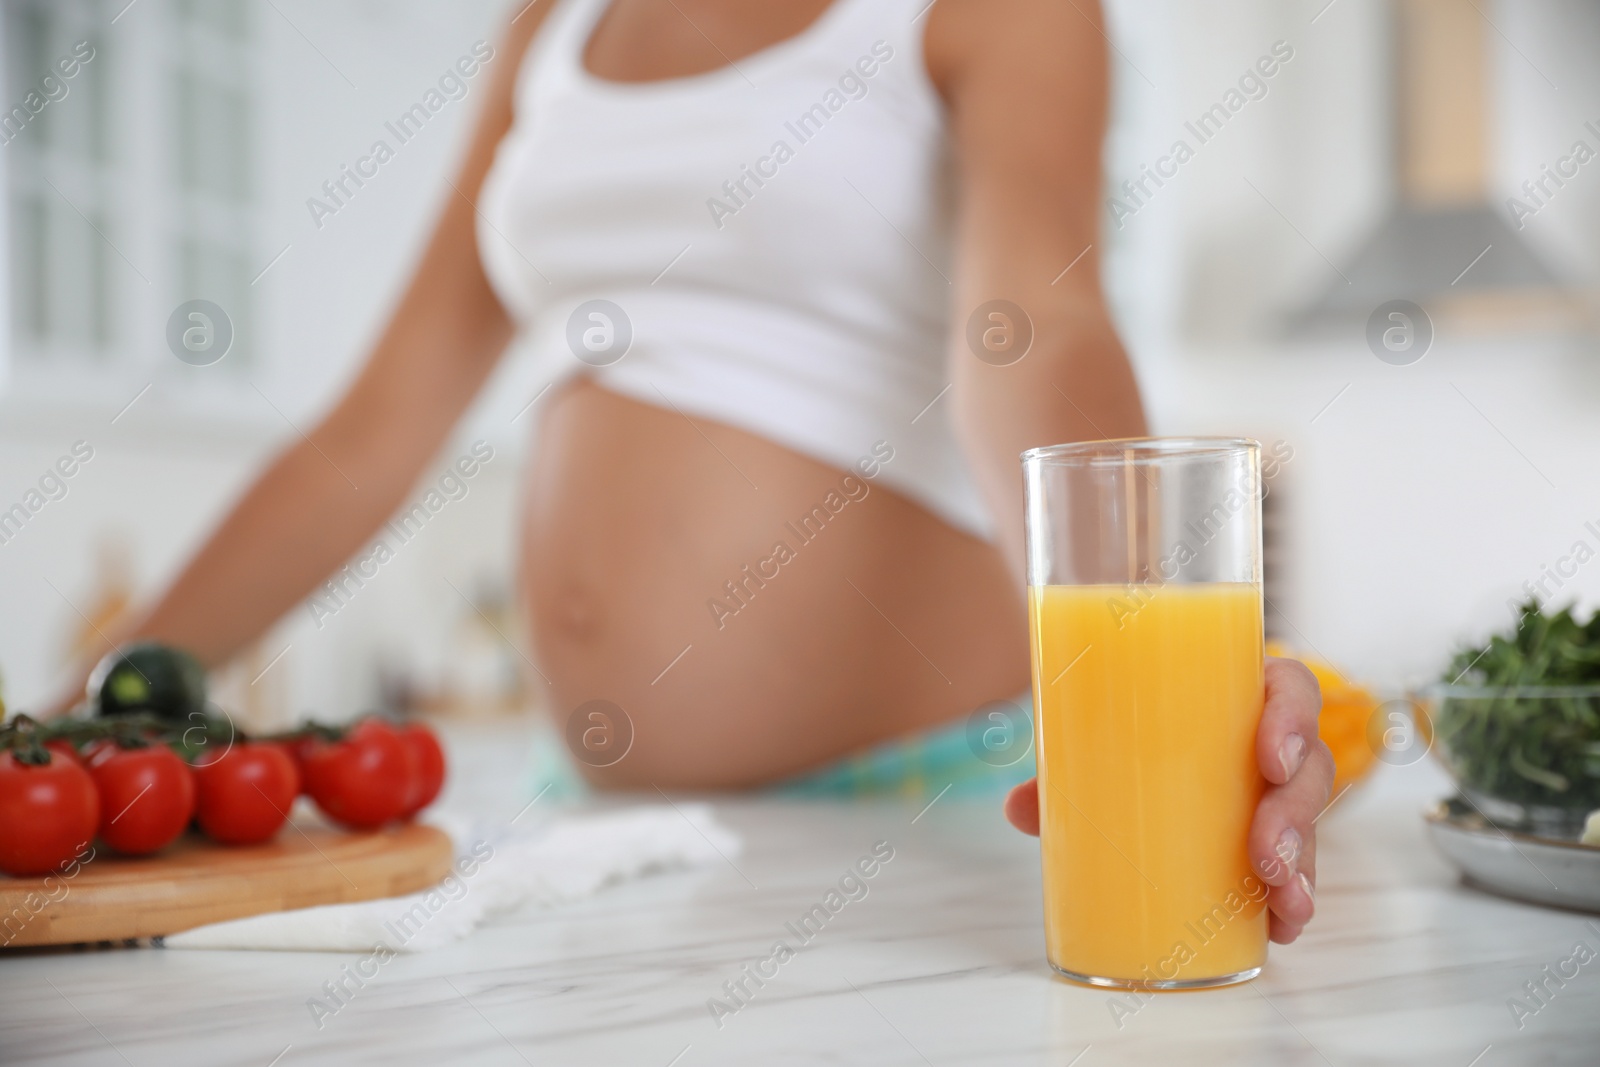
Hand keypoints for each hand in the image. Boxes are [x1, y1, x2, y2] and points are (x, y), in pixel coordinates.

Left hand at [1002, 656, 1332, 943]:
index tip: (1269, 760)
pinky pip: (1297, 864)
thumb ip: (1059, 767)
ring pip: (1308, 820)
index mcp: (1236, 692)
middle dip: (1295, 814)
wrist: (1115, 753)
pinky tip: (1284, 926)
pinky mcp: (1267, 836)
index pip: (1290, 687)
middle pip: (1309, 764)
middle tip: (1266, 857)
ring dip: (1304, 865)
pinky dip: (1291, 898)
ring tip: (1284, 903)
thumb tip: (1020, 809)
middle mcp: (1264, 738)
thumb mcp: (1094, 736)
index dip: (1294, 717)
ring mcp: (1270, 790)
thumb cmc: (1121, 731)